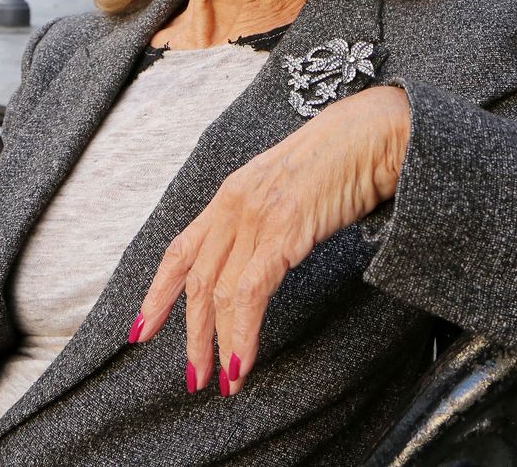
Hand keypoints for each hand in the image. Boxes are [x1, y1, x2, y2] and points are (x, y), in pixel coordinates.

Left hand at [130, 86, 410, 395]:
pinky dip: (242, 333)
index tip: (143, 330)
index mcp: (231, 193)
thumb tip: (258, 257)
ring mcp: (257, 216)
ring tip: (222, 381)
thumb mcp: (288, 187)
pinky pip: (251, 292)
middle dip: (190, 336)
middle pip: (198, 281)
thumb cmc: (342, 160)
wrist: (373, 135)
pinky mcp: (285, 231)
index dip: (159, 293)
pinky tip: (243, 360)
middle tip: (193, 378)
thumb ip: (265, 218)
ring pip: (220, 293)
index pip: (181, 250)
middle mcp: (234, 204)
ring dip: (216, 345)